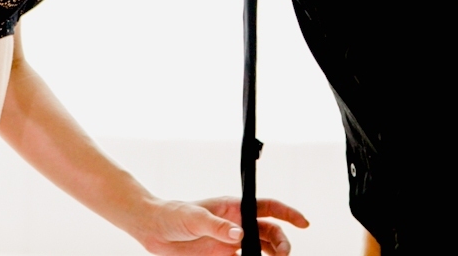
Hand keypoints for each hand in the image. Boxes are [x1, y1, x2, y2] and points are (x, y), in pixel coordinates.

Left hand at [137, 196, 309, 255]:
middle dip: (282, 242)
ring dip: (273, 255)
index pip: (267, 207)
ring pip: (262, 249)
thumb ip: (217, 227)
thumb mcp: (194, 217)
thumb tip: (240, 235)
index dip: (288, 214)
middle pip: (269, 232)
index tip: (303, 223)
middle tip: (283, 254)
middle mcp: (236, 224)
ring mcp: (231, 242)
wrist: (154, 229)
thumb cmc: (173, 214)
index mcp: (233, 207)